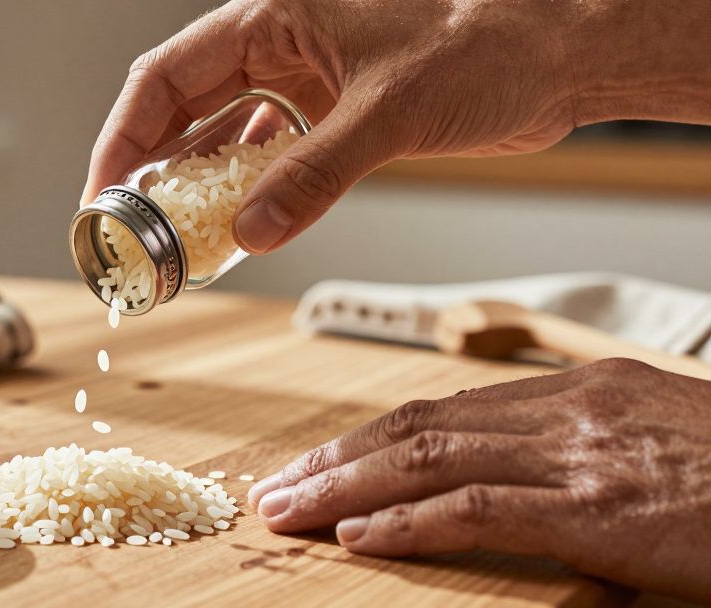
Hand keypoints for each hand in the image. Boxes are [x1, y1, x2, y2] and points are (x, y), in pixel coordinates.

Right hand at [82, 0, 710, 253]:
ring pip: (218, 129)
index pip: (165, 76)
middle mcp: (276, 40)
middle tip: (122, 227)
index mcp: (272, 16)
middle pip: (180, 103)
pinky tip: (228, 222)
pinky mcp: (329, 106)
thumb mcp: (387, 118)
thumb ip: (311, 178)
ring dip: (192, 180)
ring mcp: (302, 74)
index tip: (101, 194)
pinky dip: (241, 185)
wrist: (556, 57)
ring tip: (165, 234)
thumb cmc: (482, 52)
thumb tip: (248, 235)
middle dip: (147, 165)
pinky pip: (262, 148)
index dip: (122, 137)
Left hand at [246, 358, 710, 600]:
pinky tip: (361, 537)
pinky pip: (479, 509)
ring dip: (346, 489)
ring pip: (430, 459)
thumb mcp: (654, 444)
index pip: (444, 409)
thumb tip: (504, 481)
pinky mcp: (604, 511)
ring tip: (289, 513)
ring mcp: (584, 456)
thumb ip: (577, 452)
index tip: (316, 462)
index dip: (368, 437)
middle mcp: (570, 410)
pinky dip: (409, 524)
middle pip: (419, 426)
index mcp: (579, 391)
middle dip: (335, 459)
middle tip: (274, 488)